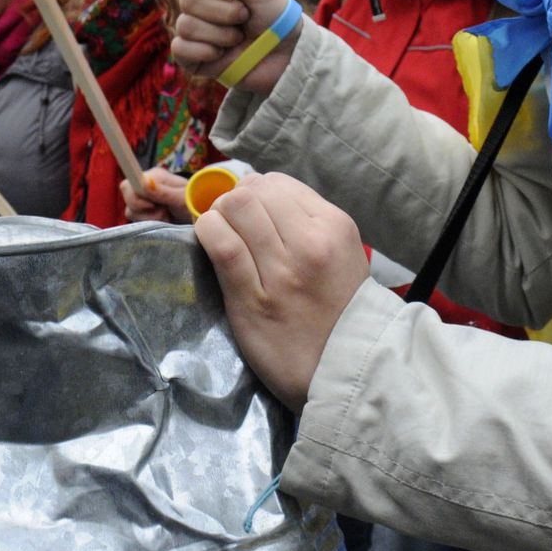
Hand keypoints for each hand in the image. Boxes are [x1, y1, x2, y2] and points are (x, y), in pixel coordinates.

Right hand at [122, 167, 189, 223]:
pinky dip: (150, 222)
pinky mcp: (144, 211)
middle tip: (163, 212)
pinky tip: (164, 220)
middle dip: (143, 210)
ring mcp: (144, 199)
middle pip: (128, 198)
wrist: (200, 211)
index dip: (135, 197)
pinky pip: (137, 220)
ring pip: (131, 211)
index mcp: (154, 176)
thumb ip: (163, 192)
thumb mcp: (182, 198)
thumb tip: (143, 182)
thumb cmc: (195, 201)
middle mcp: (146, 186)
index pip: (130, 182)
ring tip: (167, 216)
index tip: (151, 206)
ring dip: (149, 218)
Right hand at [172, 0, 296, 92]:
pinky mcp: (189, 56)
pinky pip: (181, 49)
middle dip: (224, 11)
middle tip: (244, 15)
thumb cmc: (271, 10)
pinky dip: (208, 52)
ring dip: (221, 34)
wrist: (283, 51)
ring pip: (186, 26)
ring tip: (238, 36)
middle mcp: (196, 2)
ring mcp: (191, 29)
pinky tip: (223, 53)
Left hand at [194, 173, 368, 411]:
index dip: (256, 192)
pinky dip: (207, 233)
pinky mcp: (251, 299)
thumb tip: (259, 191)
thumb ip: (306, 221)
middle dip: (234, 201)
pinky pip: (221, 245)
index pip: (278, 183)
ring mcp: (280, 271)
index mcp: (333, 226)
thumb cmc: (339, 308)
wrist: (344, 368)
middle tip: (232, 224)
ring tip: (222, 234)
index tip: (252, 213)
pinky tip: (209, 242)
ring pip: (234, 209)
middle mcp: (310, 243)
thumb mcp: (341, 252)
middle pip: (252, 191)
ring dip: (217, 215)